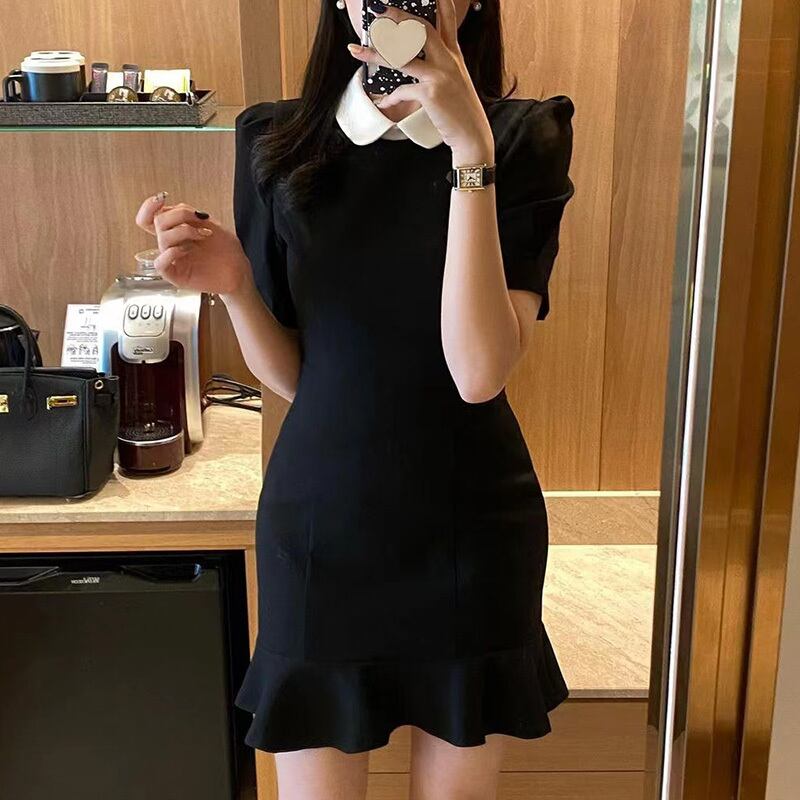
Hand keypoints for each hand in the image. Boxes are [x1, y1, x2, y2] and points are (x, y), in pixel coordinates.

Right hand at [134, 192, 251, 294]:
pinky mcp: (175, 276)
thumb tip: (174, 207)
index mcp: (176, 231)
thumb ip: (191, 215)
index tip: (162, 198)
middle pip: (158, 222)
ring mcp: (172, 259)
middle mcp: (172, 244)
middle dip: (180, 215)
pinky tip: (187, 250)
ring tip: (204, 235)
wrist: (239, 271)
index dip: (150, 206)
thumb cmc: (227, 250)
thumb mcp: (211, 224)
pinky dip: (171, 253)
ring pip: (162, 239)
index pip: (150, 218)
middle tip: (201, 220)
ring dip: (184, 231)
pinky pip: (159, 264)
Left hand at [347, 0, 494, 164]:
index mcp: (454, 55)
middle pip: (420, 28)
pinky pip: (402, 90)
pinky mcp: (431, 93)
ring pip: (402, 57)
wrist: (472, 134)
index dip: (440, 2)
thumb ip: (438, 67)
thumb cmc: (460, 111)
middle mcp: (448, 60)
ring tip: (356, 51)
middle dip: (397, 18)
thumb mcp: (455, 82)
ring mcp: (439, 75)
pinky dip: (390, 98)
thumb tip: (412, 64)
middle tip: (378, 11)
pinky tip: (382, 103)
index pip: (447, 20)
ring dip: (375, 53)